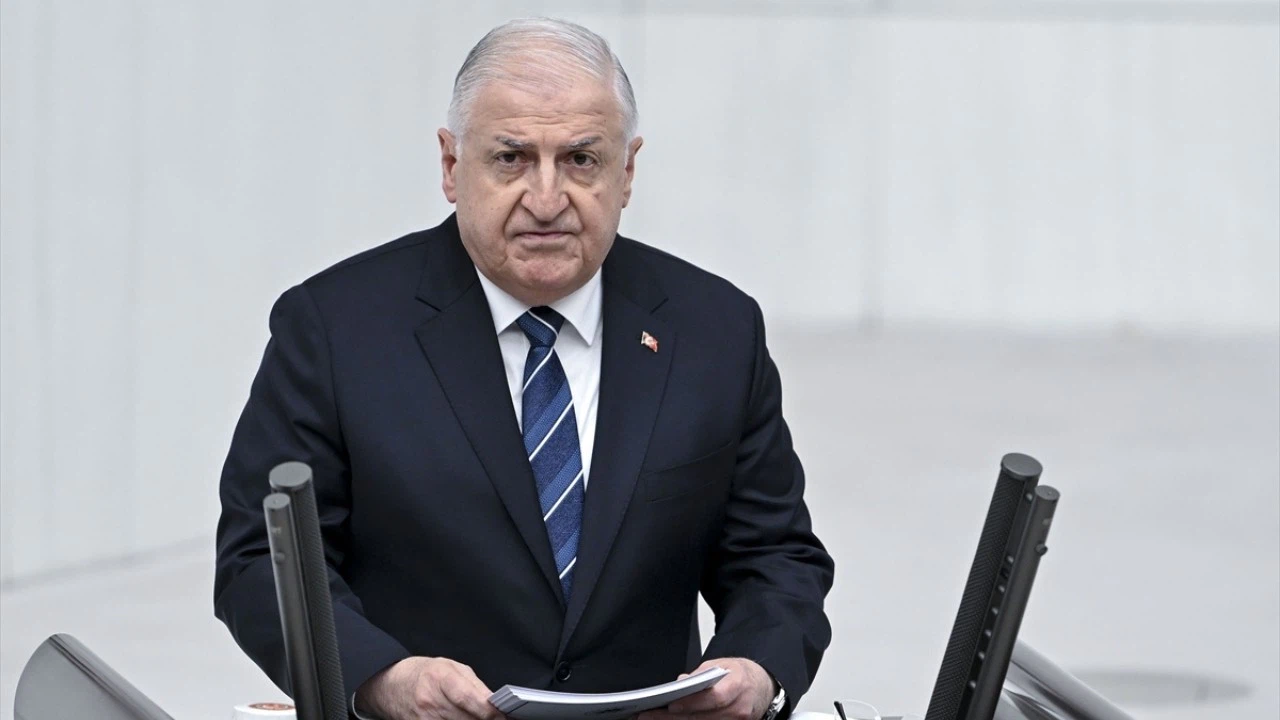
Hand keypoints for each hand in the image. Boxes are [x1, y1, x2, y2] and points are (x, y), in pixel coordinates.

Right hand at [354, 656, 504, 719]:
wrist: (390, 685)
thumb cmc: (423, 673)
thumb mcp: (451, 667)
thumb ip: (475, 685)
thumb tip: (495, 703)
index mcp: (440, 678)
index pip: (469, 699)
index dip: (489, 710)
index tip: (502, 714)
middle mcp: (430, 701)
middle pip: (467, 719)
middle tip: (496, 718)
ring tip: (481, 719)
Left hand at [638, 657, 774, 719]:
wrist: (761, 688)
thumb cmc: (741, 675)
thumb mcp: (722, 664)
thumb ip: (701, 673)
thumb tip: (681, 682)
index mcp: (738, 685)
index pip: (714, 698)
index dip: (692, 703)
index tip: (671, 705)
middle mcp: (739, 709)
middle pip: (704, 717)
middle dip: (673, 717)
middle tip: (648, 715)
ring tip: (653, 719)